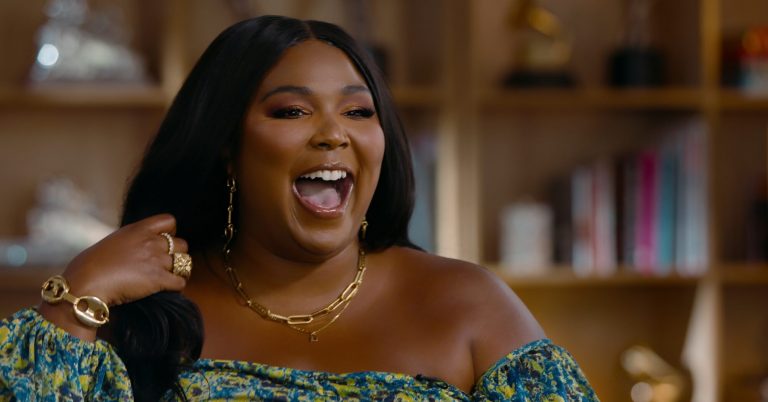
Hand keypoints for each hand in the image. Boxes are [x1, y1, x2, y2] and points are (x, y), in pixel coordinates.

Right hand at [39, 214, 188, 338]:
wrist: (86, 283)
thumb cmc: (89, 266)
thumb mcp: (111, 243)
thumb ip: (129, 242)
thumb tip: (132, 250)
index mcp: (138, 230)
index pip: (169, 221)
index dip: (170, 233)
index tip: (162, 242)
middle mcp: (151, 242)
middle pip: (182, 244)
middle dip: (176, 254)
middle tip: (167, 264)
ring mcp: (156, 260)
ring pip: (185, 263)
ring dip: (180, 271)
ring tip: (171, 277)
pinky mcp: (158, 279)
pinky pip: (180, 282)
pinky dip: (176, 286)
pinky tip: (167, 289)